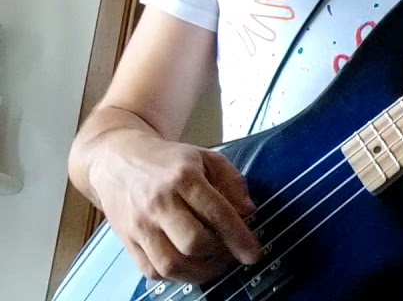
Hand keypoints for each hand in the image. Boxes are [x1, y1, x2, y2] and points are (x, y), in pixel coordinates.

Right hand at [86, 130, 261, 282]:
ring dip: (199, 272)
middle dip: (219, 254)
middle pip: (193, 243)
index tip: (253, 253)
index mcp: (183, 177)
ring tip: (213, 263)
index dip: (239, 237)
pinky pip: (151, 271)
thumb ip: (232, 181)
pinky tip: (189, 265)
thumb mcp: (206, 157)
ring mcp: (140, 225)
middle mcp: (159, 203)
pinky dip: (175, 276)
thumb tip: (249, 211)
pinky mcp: (127, 241)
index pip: (217, 213)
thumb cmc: (167, 161)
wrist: (117, 159)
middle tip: (230, 253)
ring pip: (171, 264)